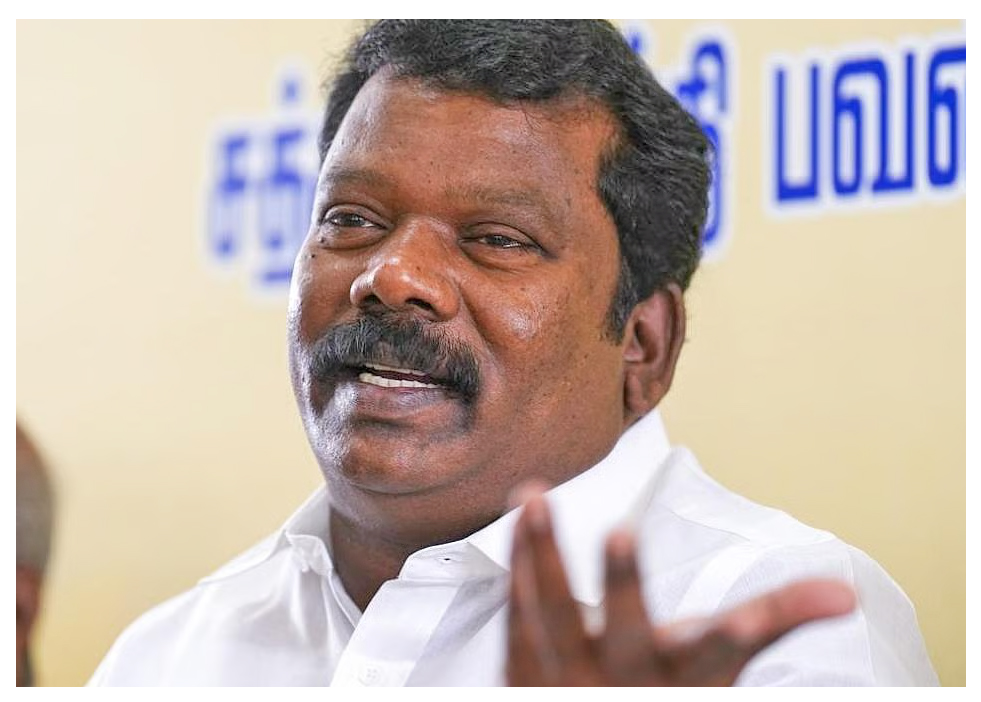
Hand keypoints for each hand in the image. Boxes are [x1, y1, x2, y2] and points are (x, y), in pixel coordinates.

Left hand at [507, 486, 856, 685]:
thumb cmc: (666, 689)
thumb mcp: (717, 664)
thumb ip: (773, 621)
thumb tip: (845, 594)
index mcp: (681, 681)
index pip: (722, 652)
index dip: (751, 629)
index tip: (756, 613)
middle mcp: (625, 686)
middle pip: (629, 635)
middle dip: (626, 587)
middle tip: (621, 531)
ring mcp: (568, 685)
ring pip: (556, 617)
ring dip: (544, 556)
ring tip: (535, 496)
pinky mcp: (523, 678)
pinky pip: (519, 625)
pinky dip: (519, 576)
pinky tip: (518, 529)